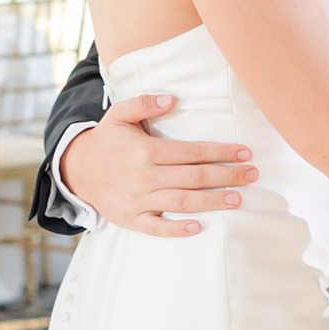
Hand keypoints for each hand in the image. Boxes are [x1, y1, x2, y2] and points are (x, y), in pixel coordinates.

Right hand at [61, 97, 255, 235]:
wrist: (75, 169)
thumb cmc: (106, 140)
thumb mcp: (119, 113)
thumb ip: (144, 102)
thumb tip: (172, 100)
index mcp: (146, 151)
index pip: (192, 152)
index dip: (221, 152)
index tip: (245, 152)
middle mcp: (145, 177)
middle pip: (194, 178)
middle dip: (227, 176)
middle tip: (253, 175)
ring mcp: (138, 201)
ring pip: (182, 203)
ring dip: (212, 202)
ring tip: (238, 199)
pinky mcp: (131, 219)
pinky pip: (157, 228)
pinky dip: (178, 229)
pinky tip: (200, 226)